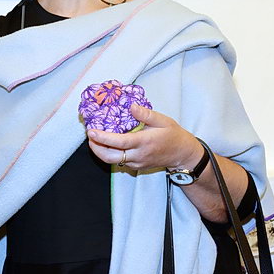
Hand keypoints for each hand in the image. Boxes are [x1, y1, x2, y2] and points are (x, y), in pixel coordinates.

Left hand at [87, 104, 202, 170]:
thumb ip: (146, 114)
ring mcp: (137, 163)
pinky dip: (110, 154)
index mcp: (144, 142)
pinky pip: (120, 162)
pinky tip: (107, 144)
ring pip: (113, 161)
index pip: (119, 142)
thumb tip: (131, 106)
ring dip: (101, 151)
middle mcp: (138, 155)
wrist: (183, 154)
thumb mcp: (163, 120)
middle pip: (110, 157)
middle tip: (90, 136)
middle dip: (96, 148)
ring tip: (95, 139)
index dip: (103, 138)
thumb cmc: (173, 135)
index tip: (91, 131)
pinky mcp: (136, 167)